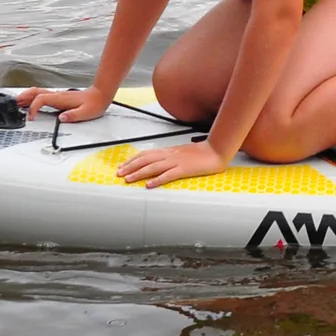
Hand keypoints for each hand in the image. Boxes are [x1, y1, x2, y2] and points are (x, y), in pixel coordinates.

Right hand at [15, 85, 112, 122]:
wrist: (100, 95)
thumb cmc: (94, 103)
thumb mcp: (86, 112)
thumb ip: (73, 116)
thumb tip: (62, 118)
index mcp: (61, 99)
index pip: (41, 100)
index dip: (33, 107)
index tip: (31, 117)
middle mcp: (57, 95)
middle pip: (36, 92)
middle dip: (24, 97)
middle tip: (14, 104)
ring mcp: (58, 95)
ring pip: (38, 92)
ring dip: (27, 96)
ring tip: (18, 102)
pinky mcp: (59, 97)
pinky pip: (43, 95)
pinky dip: (33, 97)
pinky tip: (31, 102)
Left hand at [115, 139, 231, 187]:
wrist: (216, 150)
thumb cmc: (201, 153)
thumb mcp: (182, 153)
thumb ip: (170, 157)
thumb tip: (158, 163)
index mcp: (168, 151)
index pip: (146, 154)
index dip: (132, 160)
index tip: (122, 166)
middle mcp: (170, 155)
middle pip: (146, 159)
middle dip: (131, 166)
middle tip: (119, 174)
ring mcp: (177, 162)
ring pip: (153, 167)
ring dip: (139, 173)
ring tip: (128, 179)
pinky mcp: (185, 169)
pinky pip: (168, 175)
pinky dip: (157, 179)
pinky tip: (149, 185)